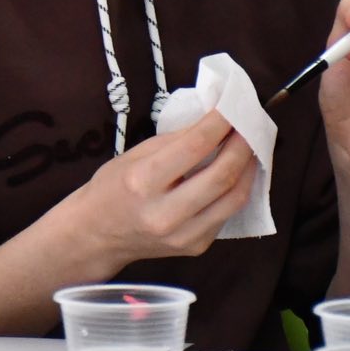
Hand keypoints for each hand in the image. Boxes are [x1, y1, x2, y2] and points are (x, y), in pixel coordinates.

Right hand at [44, 112, 257, 271]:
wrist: (98, 235)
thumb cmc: (112, 187)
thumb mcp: (134, 155)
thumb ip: (175, 140)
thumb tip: (215, 121)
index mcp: (142, 182)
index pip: (194, 146)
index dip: (220, 122)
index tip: (233, 104)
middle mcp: (164, 213)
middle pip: (221, 175)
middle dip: (243, 144)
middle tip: (250, 124)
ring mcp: (183, 235)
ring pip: (234, 198)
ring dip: (249, 168)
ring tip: (251, 146)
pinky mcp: (196, 246)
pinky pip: (227, 214)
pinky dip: (237, 188)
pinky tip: (237, 172)